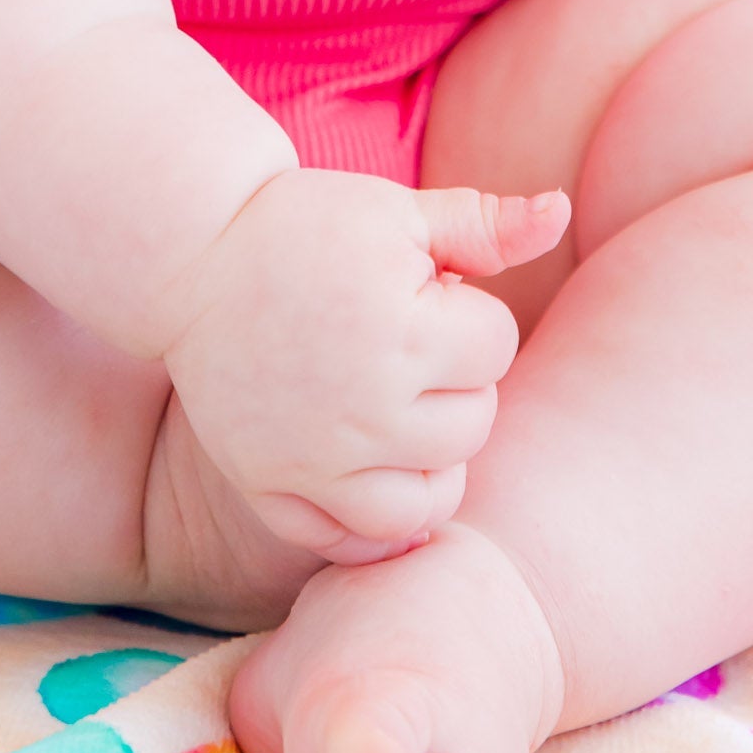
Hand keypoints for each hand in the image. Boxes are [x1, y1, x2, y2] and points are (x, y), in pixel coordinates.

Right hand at [154, 168, 568, 559]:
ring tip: (403, 410)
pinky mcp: (273, 486)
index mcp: (405, 331)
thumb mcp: (397, 212)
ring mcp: (316, 458)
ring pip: (428, 500)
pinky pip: (351, 541)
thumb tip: (559, 212)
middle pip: (473, 424)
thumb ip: (483, 223)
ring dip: (433, 459)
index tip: (424, 291)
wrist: (192, 252)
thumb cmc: (303, 223)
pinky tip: (378, 477)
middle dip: (455, 379)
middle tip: (404, 342)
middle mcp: (367, 407)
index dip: (468, 314)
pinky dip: (378, 526)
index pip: (496, 347)